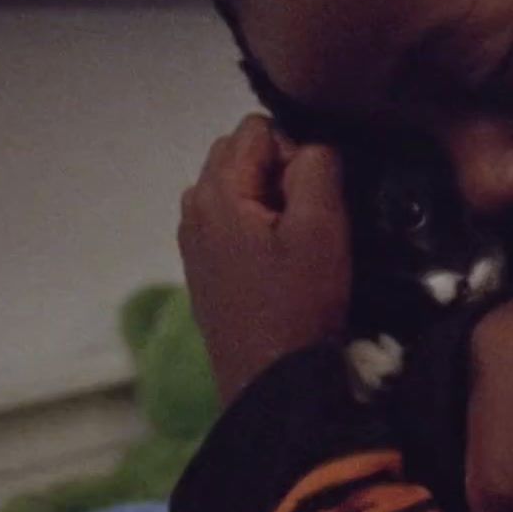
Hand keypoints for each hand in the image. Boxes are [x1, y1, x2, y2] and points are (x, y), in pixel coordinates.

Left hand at [178, 114, 350, 404]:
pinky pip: (227, 217)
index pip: (258, 129)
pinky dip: (253, 222)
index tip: (315, 198)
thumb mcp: (321, 227)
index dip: (296, 152)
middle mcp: (192, 206)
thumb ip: (316, 167)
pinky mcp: (200, 265)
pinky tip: (276, 261)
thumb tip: (309, 146)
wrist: (271, 382)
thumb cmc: (298, 301)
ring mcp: (191, 238)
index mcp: (216, 191)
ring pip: (233, 185)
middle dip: (277, 170)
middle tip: (307, 218)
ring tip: (294, 240)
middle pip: (238, 152)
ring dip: (266, 196)